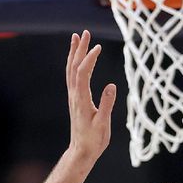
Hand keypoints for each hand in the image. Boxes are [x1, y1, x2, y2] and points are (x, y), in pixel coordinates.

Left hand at [66, 30, 115, 162]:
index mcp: (81, 99)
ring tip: (77, 38)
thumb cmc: (94, 139)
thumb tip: (111, 85)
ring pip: (71, 70)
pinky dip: (74, 63)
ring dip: (74, 53)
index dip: (89, 59)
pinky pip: (72, 76)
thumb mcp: (103, 124)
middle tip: (85, 32)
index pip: (83, 73)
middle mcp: (74, 95)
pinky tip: (78, 58)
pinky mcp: (75, 98)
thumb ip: (107, 104)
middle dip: (79, 49)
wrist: (81, 150)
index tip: (98, 47)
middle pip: (74, 67)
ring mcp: (73, 96)